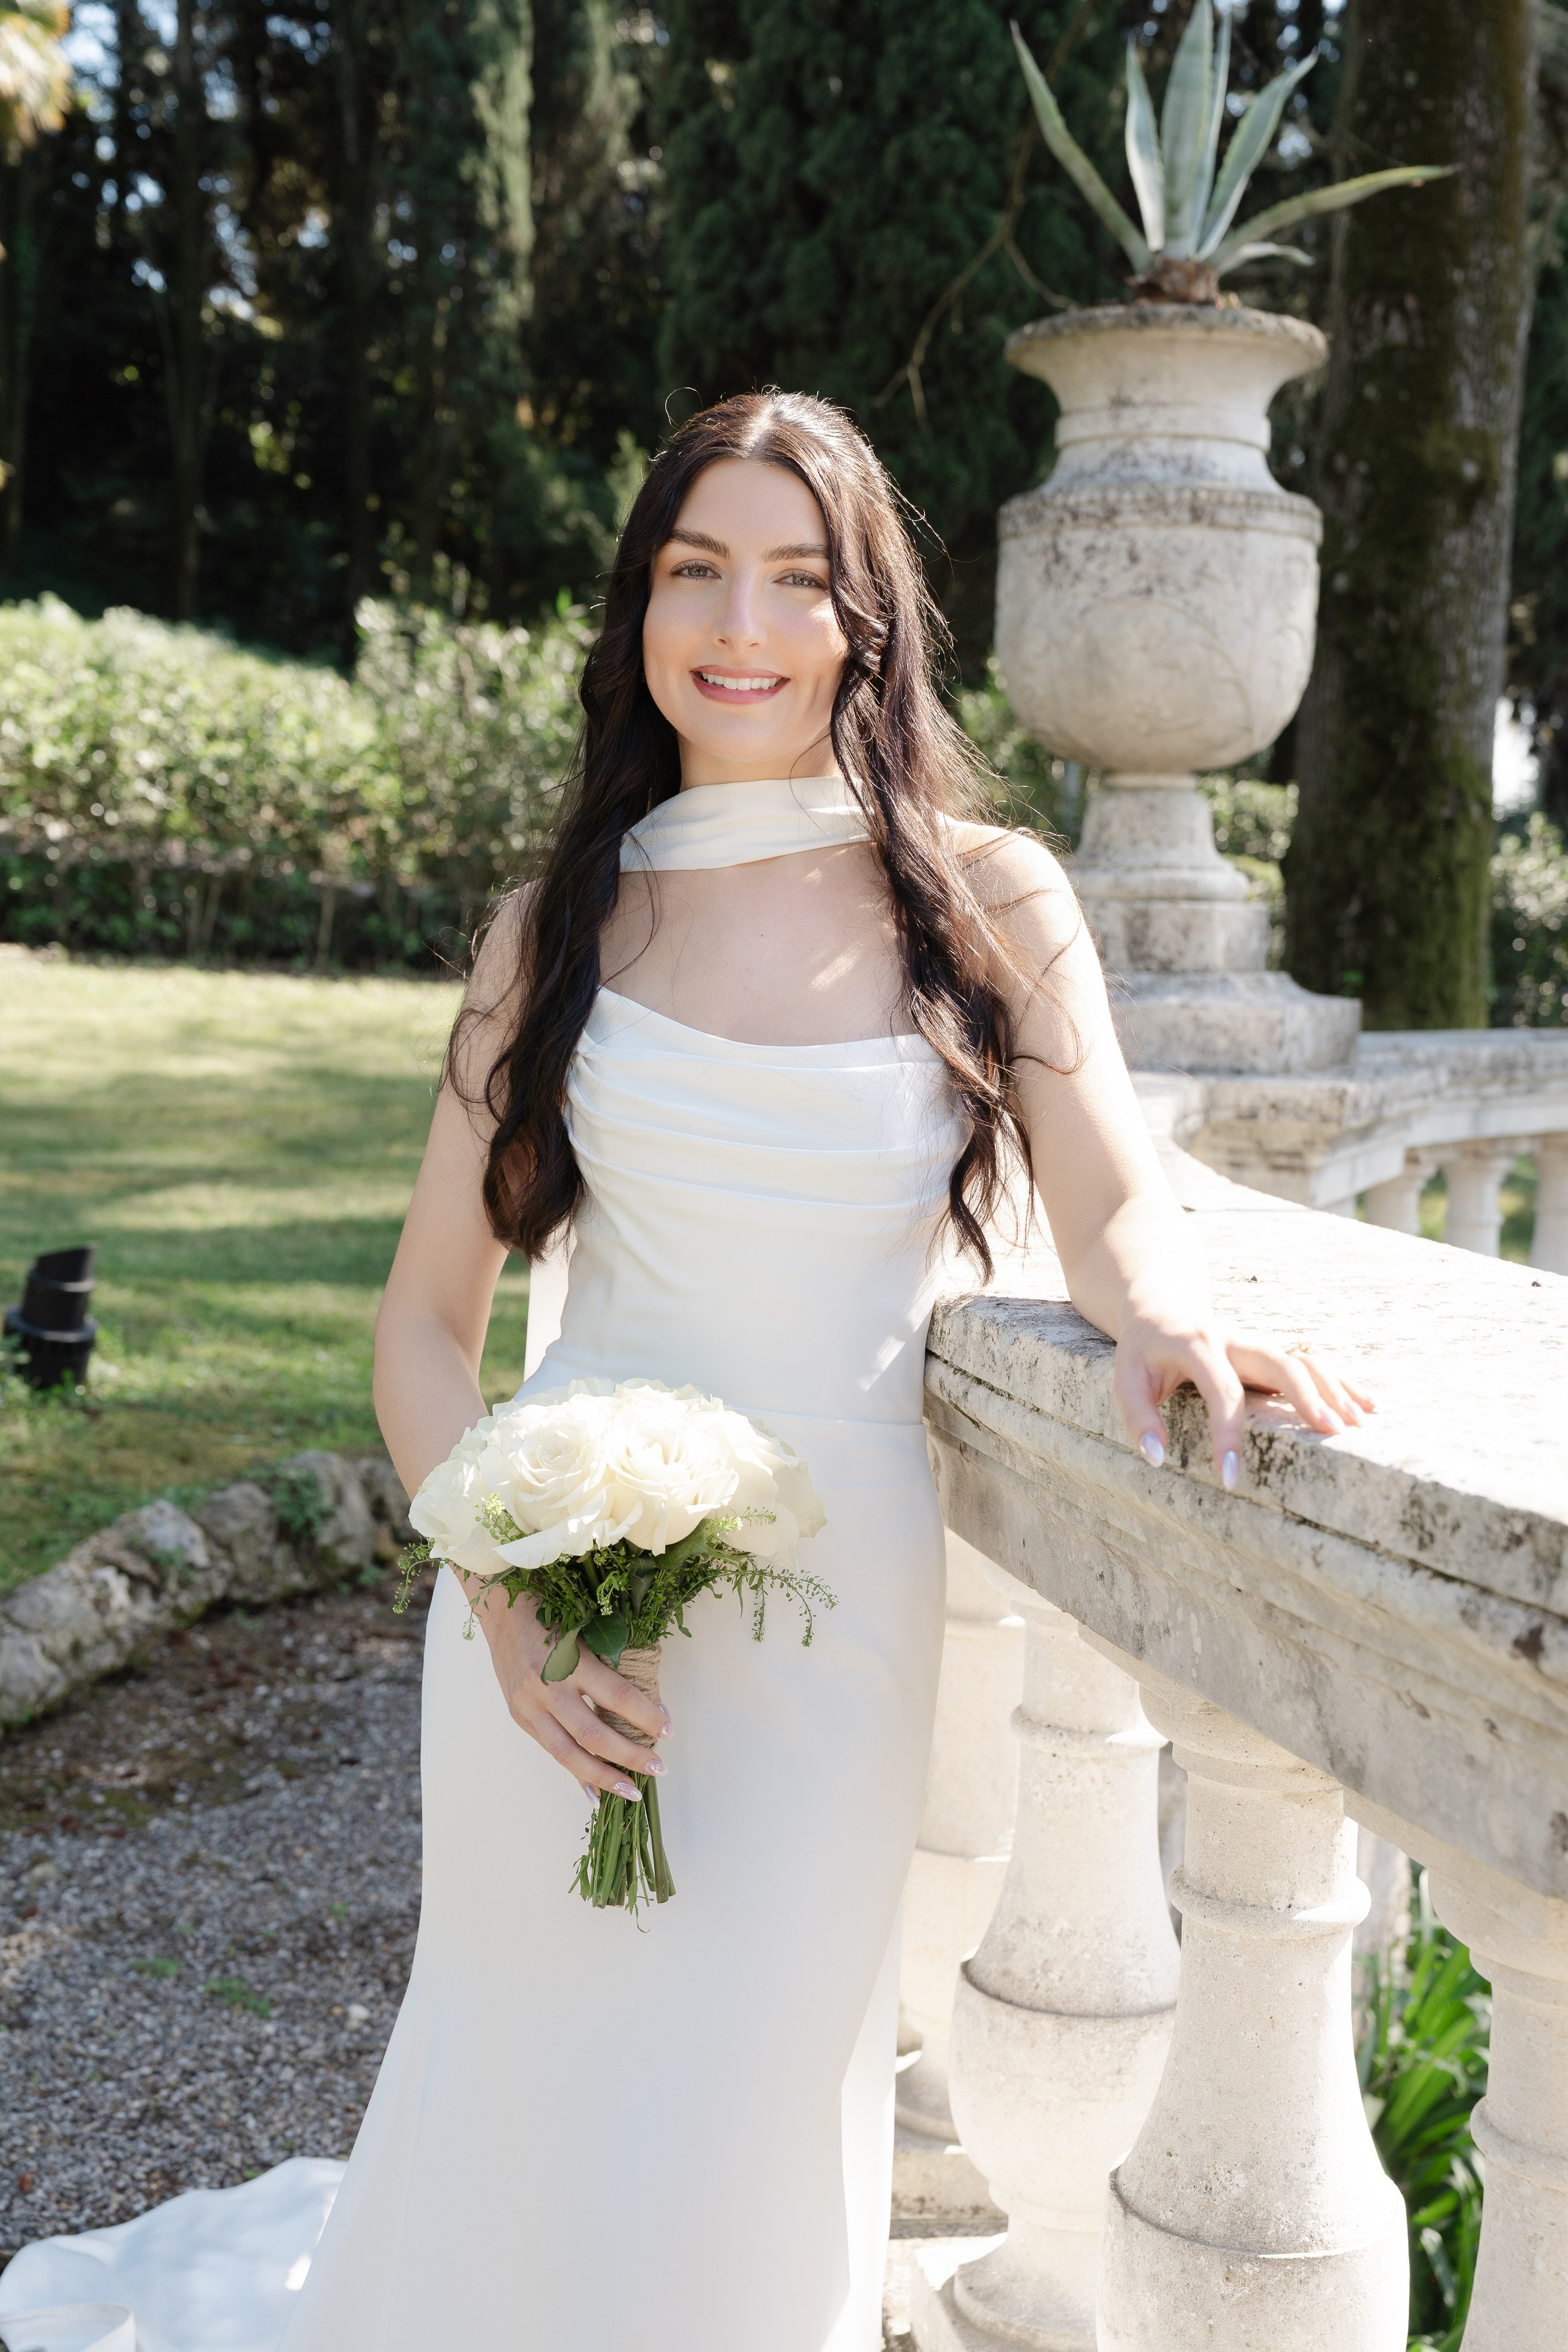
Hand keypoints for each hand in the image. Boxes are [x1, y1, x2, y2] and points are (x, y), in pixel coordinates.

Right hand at [457, 1570, 671, 1799]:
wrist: (501, 1607)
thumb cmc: (552, 1609)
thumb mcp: (586, 1631)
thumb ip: (608, 1667)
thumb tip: (641, 1705)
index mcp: (569, 1659)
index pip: (617, 1696)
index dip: (646, 1716)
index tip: (669, 1730)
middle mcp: (546, 1688)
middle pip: (594, 1735)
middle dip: (630, 1756)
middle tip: (659, 1768)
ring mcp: (528, 1706)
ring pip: (569, 1754)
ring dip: (603, 1777)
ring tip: (631, 1791)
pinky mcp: (519, 1717)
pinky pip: (551, 1751)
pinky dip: (575, 1772)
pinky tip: (594, 1791)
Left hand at [1114, 1305, 1374, 1489]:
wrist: (1162, 1301)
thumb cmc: (1144, 1347)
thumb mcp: (1127, 1377)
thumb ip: (1138, 1417)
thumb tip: (1157, 1458)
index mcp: (1198, 1345)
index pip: (1223, 1392)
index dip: (1228, 1434)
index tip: (1232, 1477)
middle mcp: (1235, 1340)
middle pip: (1280, 1363)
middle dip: (1307, 1397)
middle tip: (1331, 1433)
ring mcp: (1257, 1345)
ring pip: (1304, 1360)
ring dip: (1334, 1388)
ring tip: (1360, 1422)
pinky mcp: (1269, 1352)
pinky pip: (1311, 1363)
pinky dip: (1340, 1382)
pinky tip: (1367, 1404)